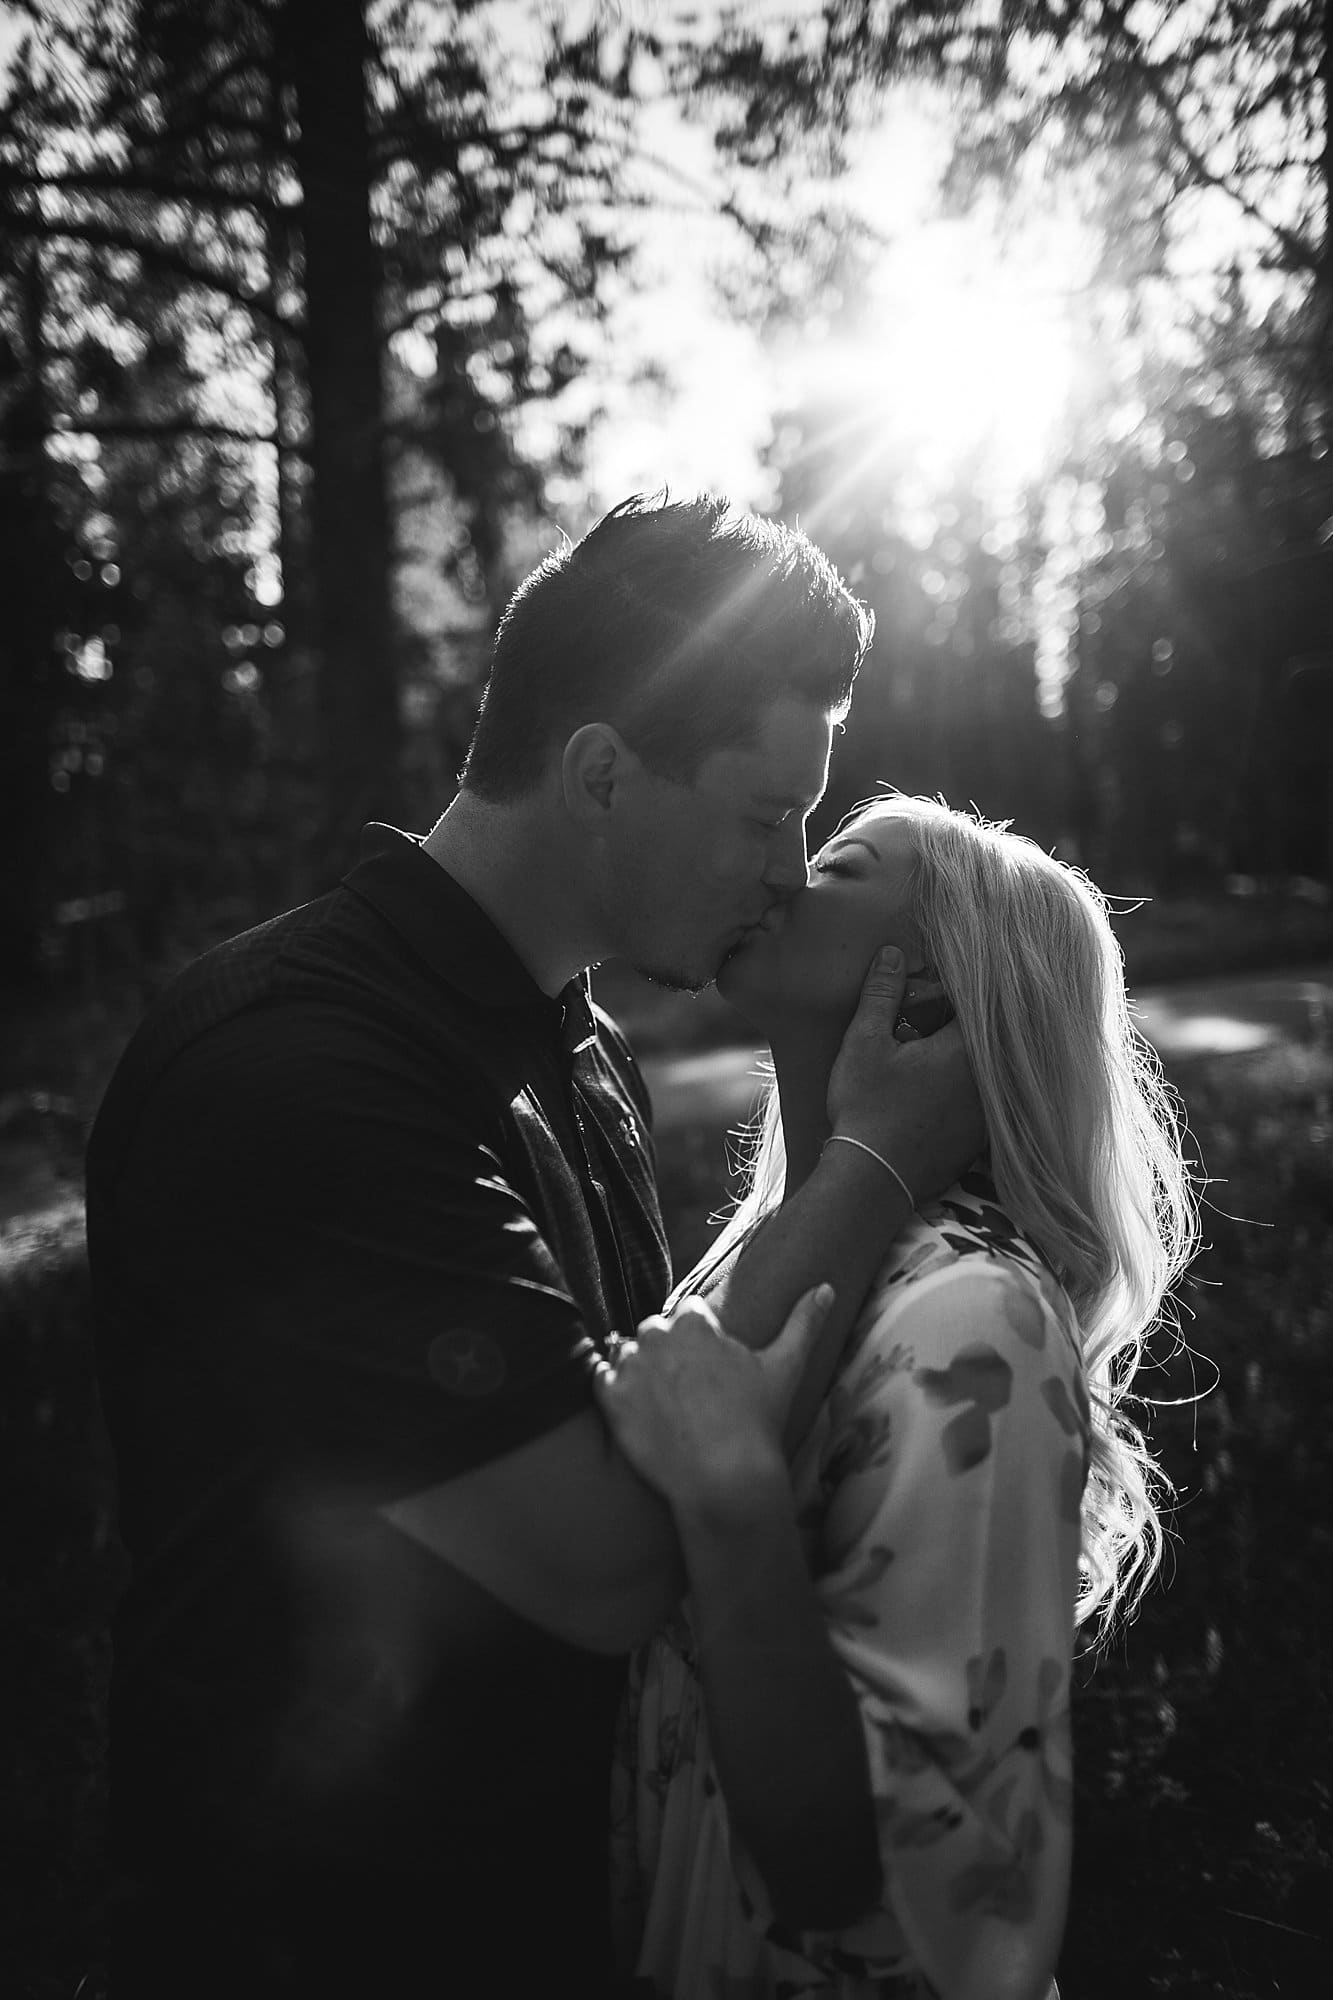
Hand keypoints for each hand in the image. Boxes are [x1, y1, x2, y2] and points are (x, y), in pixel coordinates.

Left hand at [592, 1288, 834, 1516]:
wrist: (724, 1479)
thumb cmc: (757, 1421)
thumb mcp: (785, 1367)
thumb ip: (804, 1322)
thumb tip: (827, 1288)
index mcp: (693, 1323)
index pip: (689, 1313)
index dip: (700, 1338)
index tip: (709, 1365)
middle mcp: (656, 1337)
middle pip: (655, 1331)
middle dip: (668, 1351)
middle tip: (689, 1387)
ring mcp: (630, 1368)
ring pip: (627, 1352)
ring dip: (640, 1367)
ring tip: (663, 1399)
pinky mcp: (610, 1399)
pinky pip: (600, 1376)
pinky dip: (612, 1386)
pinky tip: (634, 1404)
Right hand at [827, 947, 984, 1206]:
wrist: (874, 1179)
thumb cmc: (867, 1108)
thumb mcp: (864, 1043)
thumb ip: (882, 994)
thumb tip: (892, 954)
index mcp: (969, 1047)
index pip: (980, 1002)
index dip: (956, 992)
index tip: (933, 993)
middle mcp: (991, 1079)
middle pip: (990, 1036)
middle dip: (963, 1024)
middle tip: (927, 1024)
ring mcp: (991, 1113)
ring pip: (990, 1071)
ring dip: (968, 1060)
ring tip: (931, 1061)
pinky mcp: (983, 1138)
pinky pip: (985, 1102)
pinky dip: (968, 1093)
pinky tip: (938, 1097)